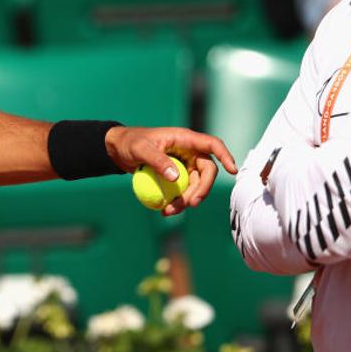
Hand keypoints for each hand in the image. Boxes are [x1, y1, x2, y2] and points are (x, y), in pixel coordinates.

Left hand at [105, 127, 237, 216]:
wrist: (119, 150)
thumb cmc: (130, 143)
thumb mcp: (141, 149)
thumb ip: (158, 161)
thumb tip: (176, 178)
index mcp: (185, 139)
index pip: (211, 145)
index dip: (225, 156)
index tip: (232, 170)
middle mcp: (188, 152)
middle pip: (207, 171)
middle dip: (202, 189)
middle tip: (190, 204)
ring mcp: (184, 165)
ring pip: (195, 185)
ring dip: (186, 200)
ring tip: (168, 211)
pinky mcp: (176, 177)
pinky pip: (183, 191)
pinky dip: (177, 201)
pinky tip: (165, 210)